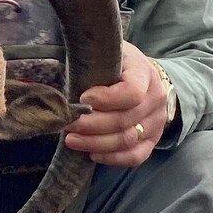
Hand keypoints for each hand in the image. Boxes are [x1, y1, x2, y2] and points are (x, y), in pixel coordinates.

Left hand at [65, 43, 171, 167]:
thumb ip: (90, 62)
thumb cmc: (114, 65)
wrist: (141, 78)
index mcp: (144, 72)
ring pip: (127, 140)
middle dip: (91, 125)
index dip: (106, 99)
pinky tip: (92, 153)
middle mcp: (156, 98)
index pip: (132, 92)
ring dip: (96, 143)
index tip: (82, 98)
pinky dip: (112, 158)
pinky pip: (135, 156)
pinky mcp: (152, 140)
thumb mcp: (104, 54)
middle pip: (125, 120)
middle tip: (67, 124)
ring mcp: (157, 121)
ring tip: (71, 139)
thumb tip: (55, 69)